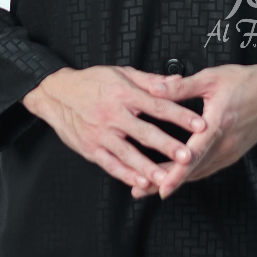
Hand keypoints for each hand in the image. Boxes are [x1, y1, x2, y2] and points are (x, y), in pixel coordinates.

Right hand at [21, 66, 206, 196]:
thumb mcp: (121, 73)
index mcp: (124, 93)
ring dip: (149, 167)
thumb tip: (177, 82)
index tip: (200, 124)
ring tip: (168, 178)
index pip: (157, 105)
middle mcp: (113, 114)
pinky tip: (142, 182)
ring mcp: (100, 133)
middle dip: (168, 145)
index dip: (180, 115)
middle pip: (145, 132)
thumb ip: (150, 80)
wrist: (57, 94)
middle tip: (188, 156)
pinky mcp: (90, 148)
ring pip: (128, 153)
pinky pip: (111, 164)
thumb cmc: (92, 81)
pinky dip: (126, 175)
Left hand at [129, 62, 256, 199]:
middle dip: (166, 181)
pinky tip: (177, 177)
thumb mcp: (211, 77)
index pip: (194, 153)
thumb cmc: (244, 81)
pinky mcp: (233, 153)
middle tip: (141, 191)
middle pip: (193, 169)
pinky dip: (191, 174)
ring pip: (199, 172)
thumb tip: (154, 89)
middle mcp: (225, 143)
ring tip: (151, 187)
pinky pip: (208, 168)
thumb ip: (181, 86)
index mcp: (218, 123)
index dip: (176, 172)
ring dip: (176, 181)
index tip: (161, 186)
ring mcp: (231, 151)